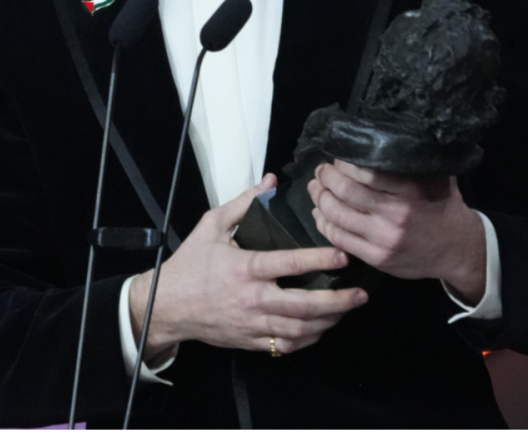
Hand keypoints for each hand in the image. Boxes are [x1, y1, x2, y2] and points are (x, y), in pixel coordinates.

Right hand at [131, 173, 368, 356]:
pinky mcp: (250, 341)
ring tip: (347, 310)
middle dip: (337, 301)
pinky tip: (320, 328)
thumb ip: (244, 203)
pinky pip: (286, 346)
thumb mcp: (211, 225)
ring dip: (328, 321)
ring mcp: (252, 324)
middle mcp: (252, 299)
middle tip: (360, 294)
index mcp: (244, 267)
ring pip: (300, 329)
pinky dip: (308, 338)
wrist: (167, 305)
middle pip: (303, 305)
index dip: (320, 259)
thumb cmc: (190, 263)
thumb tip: (272, 182)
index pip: (289, 264)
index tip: (344, 255)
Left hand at [308, 159, 485, 300]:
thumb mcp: (436, 178)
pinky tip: (319, 212)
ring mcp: (384, 238)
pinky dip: (323, 222)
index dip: (344, 163)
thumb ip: (410, 162)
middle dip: (326, 177)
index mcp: (412, 190)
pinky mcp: (377, 258)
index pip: (366, 172)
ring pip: (336, 215)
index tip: (337, 158)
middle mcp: (396, 214)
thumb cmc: (443, 206)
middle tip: (321, 170)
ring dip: (320, 198)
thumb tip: (379, 136)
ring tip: (316, 188)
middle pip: (345, 191)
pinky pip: (339, 238)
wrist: (460, 250)